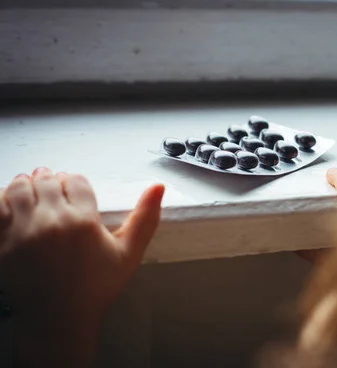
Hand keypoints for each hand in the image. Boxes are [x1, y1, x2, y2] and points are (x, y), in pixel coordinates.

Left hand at [0, 167, 164, 366]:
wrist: (59, 318)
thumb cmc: (95, 287)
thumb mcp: (128, 253)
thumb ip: (146, 217)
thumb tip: (159, 186)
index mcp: (83, 222)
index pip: (75, 180)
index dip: (75, 183)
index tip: (74, 193)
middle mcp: (51, 222)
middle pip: (47, 179)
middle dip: (51, 181)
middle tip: (54, 191)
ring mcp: (22, 231)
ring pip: (20, 187)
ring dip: (27, 186)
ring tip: (34, 195)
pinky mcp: (1, 242)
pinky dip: (4, 201)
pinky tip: (14, 207)